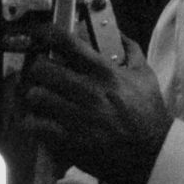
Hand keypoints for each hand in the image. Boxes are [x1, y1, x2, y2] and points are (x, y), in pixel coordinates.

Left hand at [20, 25, 172, 183]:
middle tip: (43, 74)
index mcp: (105, 72)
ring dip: (36, 96)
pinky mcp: (68, 140)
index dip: (46, 33)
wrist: (150, 151)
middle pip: (41, 69)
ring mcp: (76, 116)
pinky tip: (43, 121)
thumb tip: (119, 33)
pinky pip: (34, 124)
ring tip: (44, 99)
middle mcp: (88, 91)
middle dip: (39, 69)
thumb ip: (131, 50)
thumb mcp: (145, 76)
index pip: (67, 43)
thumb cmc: (148, 113)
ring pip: (35, 96)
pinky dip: (33, 122)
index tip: (39, 32)